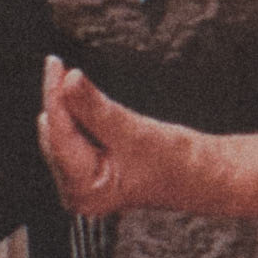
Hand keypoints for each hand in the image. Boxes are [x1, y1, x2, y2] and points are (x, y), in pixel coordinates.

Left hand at [37, 57, 226, 218]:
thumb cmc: (178, 163)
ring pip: (63, 135)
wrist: (202, 176)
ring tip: (76, 82)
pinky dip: (79, 116)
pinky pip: (74, 138)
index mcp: (84, 191)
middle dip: (61, 102)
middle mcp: (76, 193)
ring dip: (70, 107)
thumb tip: (69, 81)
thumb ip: (96, 108)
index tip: (54, 64)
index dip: (55, 96)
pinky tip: (84, 101)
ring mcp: (81, 185)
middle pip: (56, 136)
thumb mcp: (134, 130)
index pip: (59, 136)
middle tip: (60, 65)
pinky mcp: (88, 173)